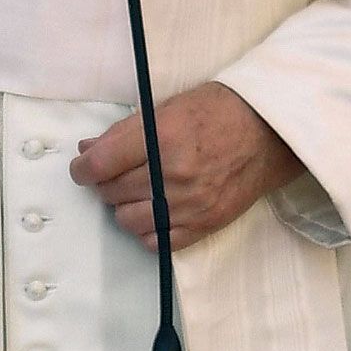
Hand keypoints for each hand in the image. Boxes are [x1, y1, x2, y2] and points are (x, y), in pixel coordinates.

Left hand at [68, 82, 303, 251]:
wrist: (268, 133)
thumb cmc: (216, 111)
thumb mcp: (166, 108)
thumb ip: (123, 132)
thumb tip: (87, 150)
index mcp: (160, 137)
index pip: (101, 164)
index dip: (82, 169)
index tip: (82, 168)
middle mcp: (172, 173)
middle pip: (112, 192)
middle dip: (105, 183)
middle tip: (114, 173)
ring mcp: (189, 204)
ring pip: (128, 220)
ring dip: (123, 207)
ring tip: (135, 191)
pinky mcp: (204, 225)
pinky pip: (157, 242)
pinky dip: (146, 230)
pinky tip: (152, 213)